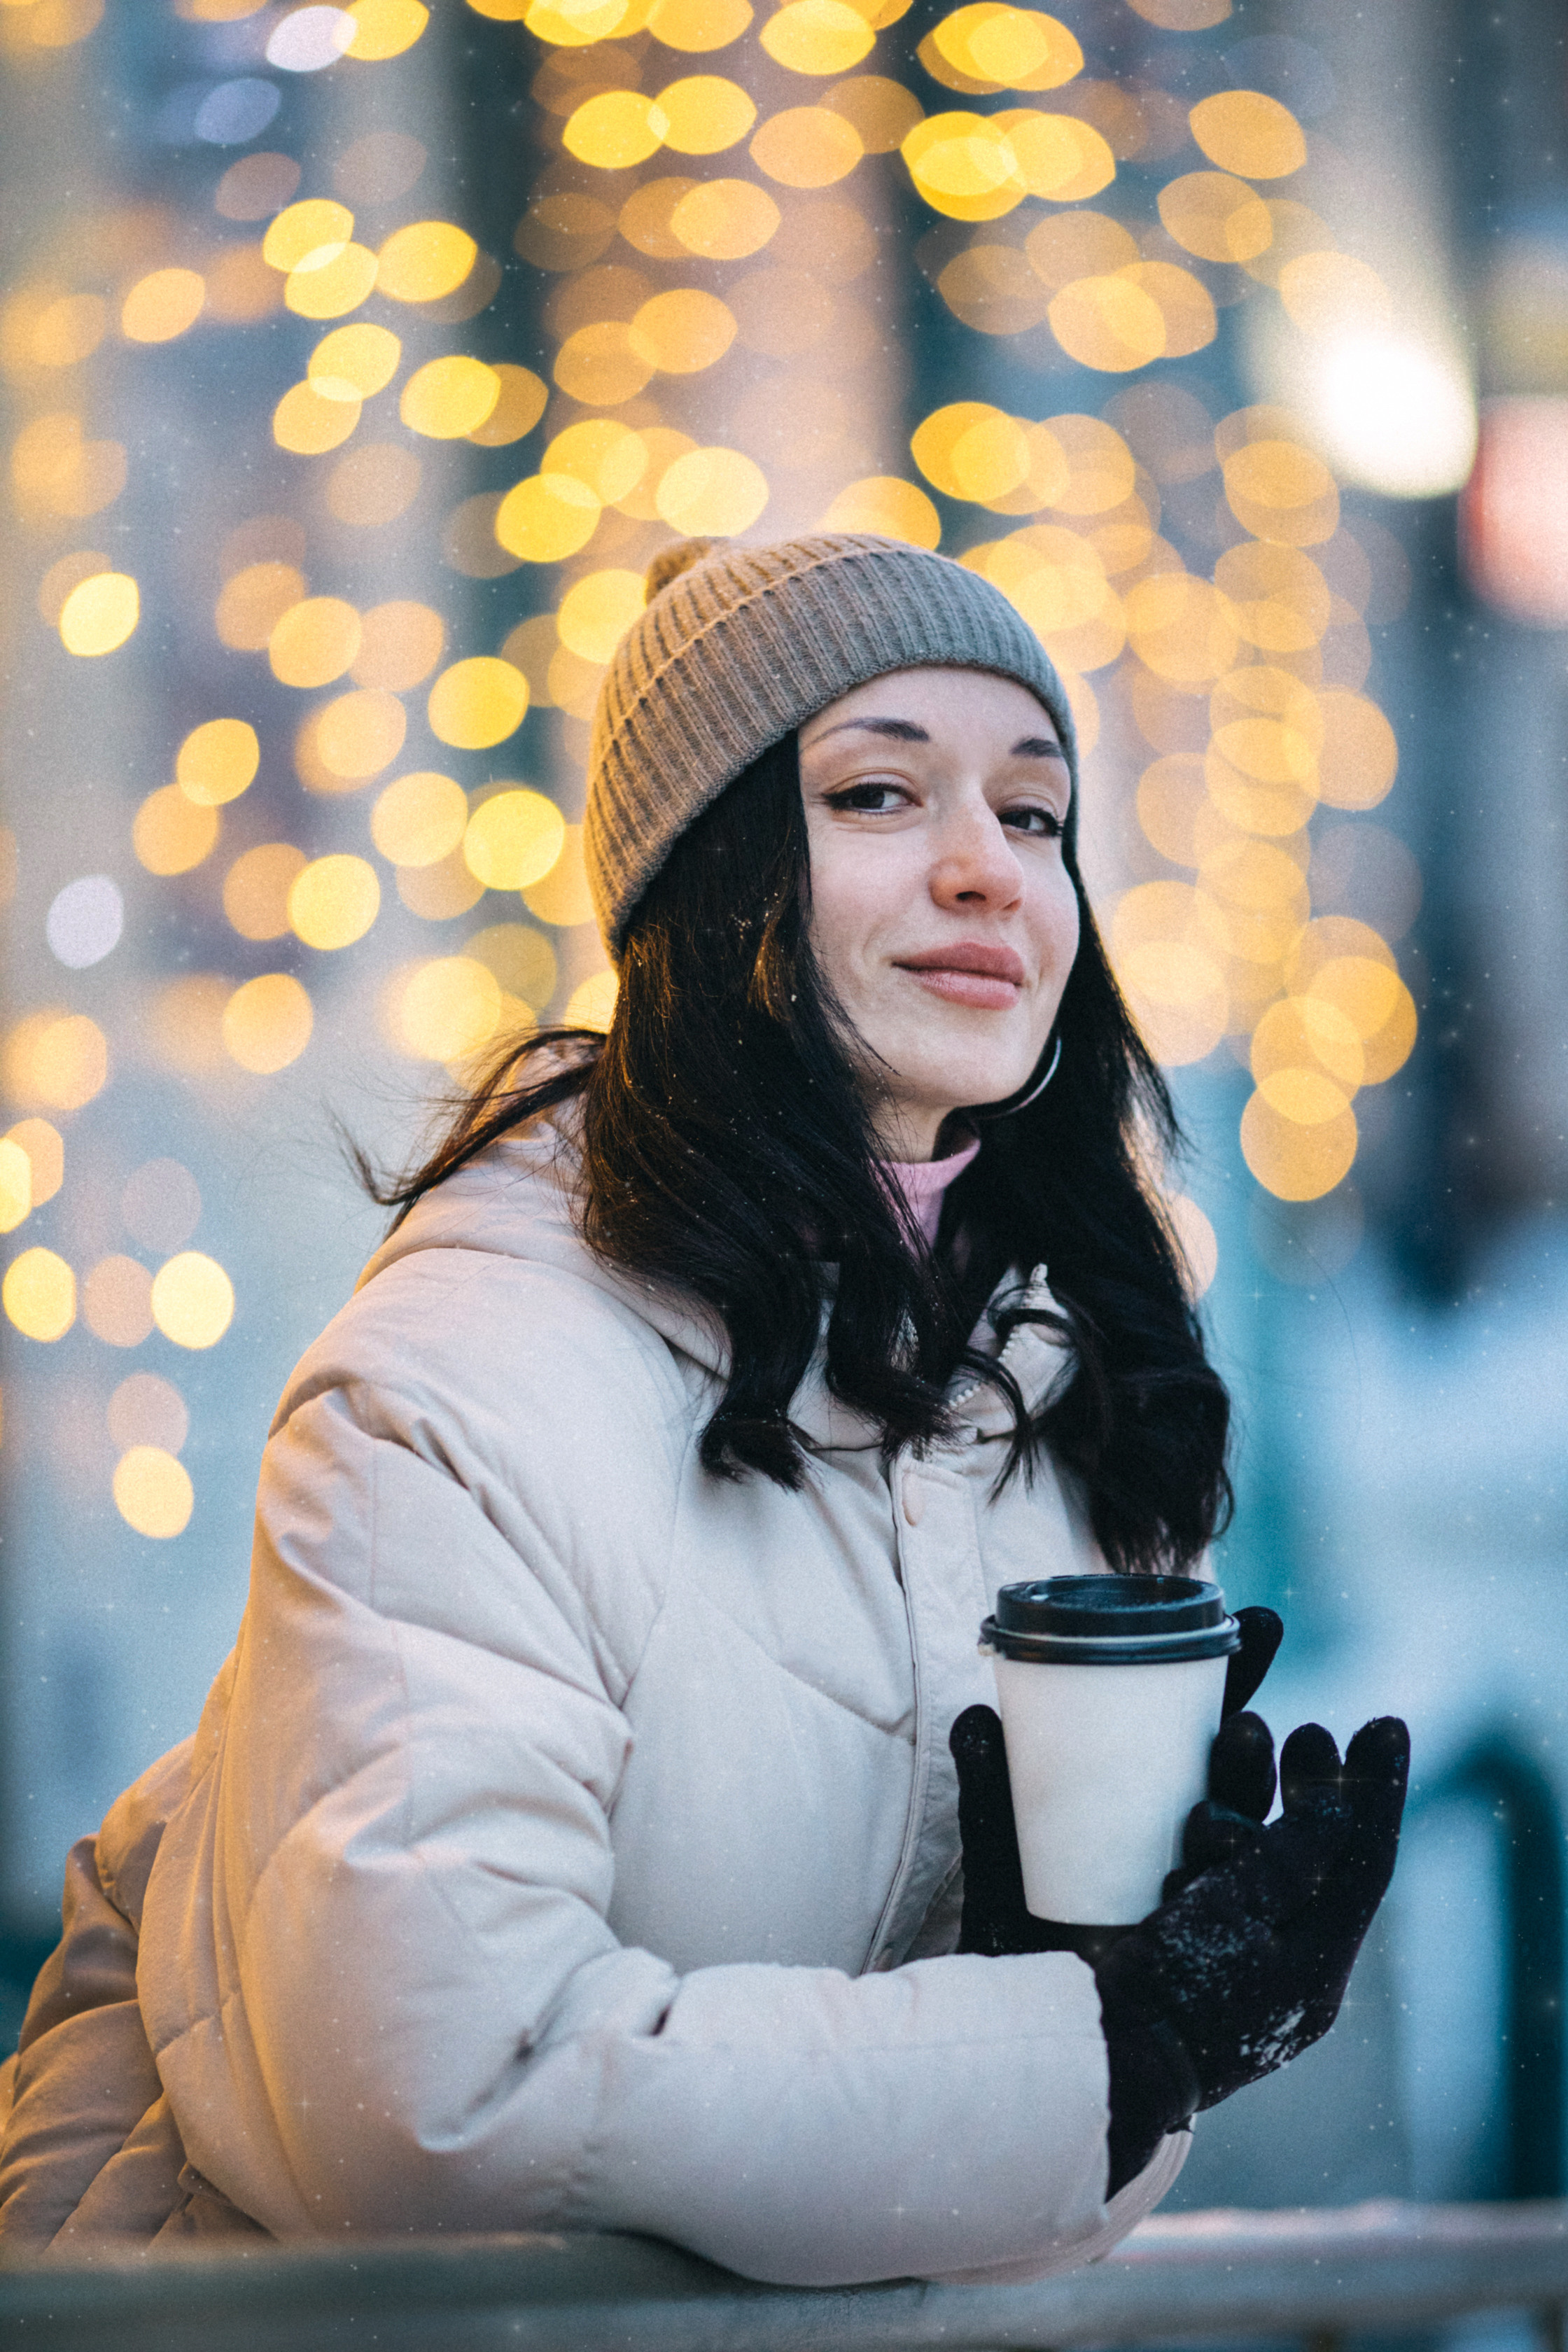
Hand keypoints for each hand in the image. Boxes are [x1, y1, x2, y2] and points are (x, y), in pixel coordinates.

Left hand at [949, 1603, 1284, 1958]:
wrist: (1008, 2035)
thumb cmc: (1016, 1932)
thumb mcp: (1003, 1851)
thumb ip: (993, 1791)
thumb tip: (975, 1716)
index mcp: (1160, 1800)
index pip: (1209, 1725)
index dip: (1239, 1673)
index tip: (1260, 1620)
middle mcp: (1196, 1846)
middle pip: (1243, 1781)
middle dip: (1255, 1746)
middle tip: (1245, 1724)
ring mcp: (1206, 1905)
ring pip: (1249, 1839)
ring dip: (1247, 1800)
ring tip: (1238, 1759)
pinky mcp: (1201, 1956)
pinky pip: (1231, 1913)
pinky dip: (1227, 1878)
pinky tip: (1203, 1859)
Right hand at [1096, 1716, 1409, 2188]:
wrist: (1086, 2065)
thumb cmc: (1169, 1996)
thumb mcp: (1239, 1922)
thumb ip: (1288, 1863)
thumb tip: (1335, 1808)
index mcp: (1307, 1967)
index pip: (1361, 1864)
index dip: (1378, 1791)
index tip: (1383, 1724)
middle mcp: (1268, 1960)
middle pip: (1302, 1849)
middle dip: (1302, 1781)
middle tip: (1299, 1730)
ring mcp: (1212, 1953)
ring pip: (1246, 1852)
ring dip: (1244, 1787)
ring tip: (1239, 1732)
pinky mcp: (1158, 1943)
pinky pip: (1193, 1869)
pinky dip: (1188, 1820)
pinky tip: (1185, 1793)